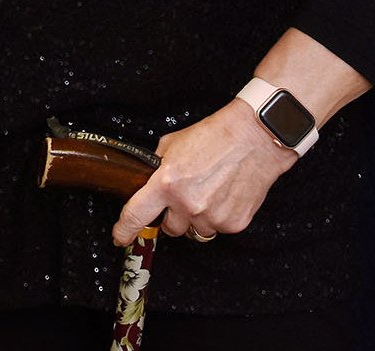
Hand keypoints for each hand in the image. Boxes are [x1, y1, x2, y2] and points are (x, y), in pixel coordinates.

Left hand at [110, 101, 296, 244]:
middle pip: (170, 228)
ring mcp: (212, 216)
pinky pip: (218, 228)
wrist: (254, 138)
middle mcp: (188, 204)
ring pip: (196, 230)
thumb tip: (148, 181)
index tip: (120, 237)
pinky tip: (225, 194)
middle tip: (185, 197)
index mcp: (166, 183)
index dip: (125, 230)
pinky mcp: (233, 223)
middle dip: (173, 216)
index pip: (136, 216)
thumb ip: (157, 167)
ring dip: (198, 217)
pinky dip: (219, 215)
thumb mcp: (172, 144)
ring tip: (210, 191)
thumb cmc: (215, 136)